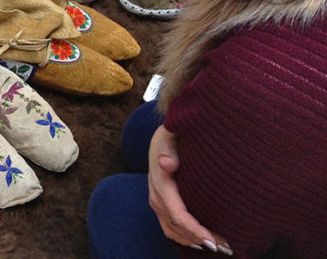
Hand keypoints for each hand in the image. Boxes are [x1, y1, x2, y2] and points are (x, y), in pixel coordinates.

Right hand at [147, 125, 230, 252]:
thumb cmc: (172, 135)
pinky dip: (183, 238)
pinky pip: (168, 227)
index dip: (194, 230)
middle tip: (227, 246)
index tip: (213, 239)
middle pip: (176, 226)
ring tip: (217, 246)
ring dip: (193, 241)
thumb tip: (166, 163)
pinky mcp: (160, 203)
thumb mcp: (169, 135)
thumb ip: (168, 148)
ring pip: (172, 230)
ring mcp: (156, 200)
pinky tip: (198, 242)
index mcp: (160, 182)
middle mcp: (155, 194)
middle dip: (200, 238)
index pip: (177, 214)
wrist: (162, 136)